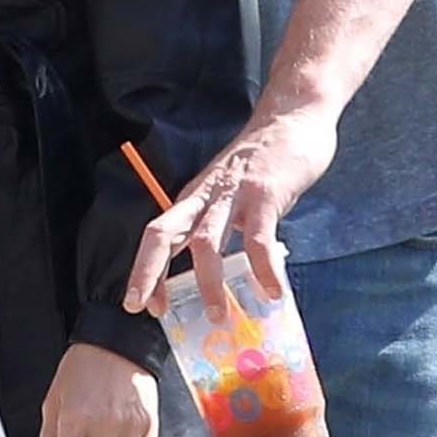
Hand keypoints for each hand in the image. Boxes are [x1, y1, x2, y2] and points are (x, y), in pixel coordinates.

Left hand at [123, 100, 339, 312]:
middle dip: (149, 273)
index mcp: (193, 199)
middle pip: (162, 234)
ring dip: (208, 283)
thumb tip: (231, 273)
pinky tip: (272, 292)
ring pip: (206, 243)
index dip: (146, 271)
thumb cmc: (263, 163)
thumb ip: (228, 228)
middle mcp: (205, 197)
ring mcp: (233, 195)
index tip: (144, 305)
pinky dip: (263, 270)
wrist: (291, 118)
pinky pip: (259, 240)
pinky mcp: (264, 195)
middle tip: (149, 311)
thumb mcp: (233, 195)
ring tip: (218, 317)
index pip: (158, 235)